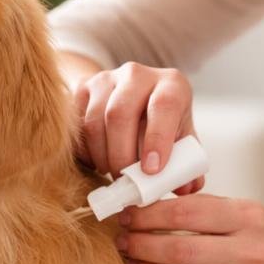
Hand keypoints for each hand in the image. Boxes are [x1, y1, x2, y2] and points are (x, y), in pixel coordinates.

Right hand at [69, 60, 204, 193]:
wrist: (135, 100)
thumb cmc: (163, 126)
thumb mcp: (181, 140)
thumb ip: (187, 166)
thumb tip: (186, 189)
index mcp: (171, 84)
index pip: (164, 105)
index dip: (157, 139)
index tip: (151, 171)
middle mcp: (137, 74)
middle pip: (120, 113)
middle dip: (121, 155)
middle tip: (126, 182)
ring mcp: (106, 78)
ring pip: (94, 122)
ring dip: (102, 156)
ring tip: (113, 173)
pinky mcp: (82, 88)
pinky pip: (76, 125)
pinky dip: (85, 151)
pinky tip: (98, 161)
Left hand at [114, 194, 263, 263]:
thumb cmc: (255, 237)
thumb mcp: (238, 212)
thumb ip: (197, 209)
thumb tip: (140, 208)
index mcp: (249, 217)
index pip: (186, 214)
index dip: (148, 216)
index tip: (127, 217)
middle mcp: (254, 253)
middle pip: (181, 252)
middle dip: (142, 246)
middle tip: (123, 243)